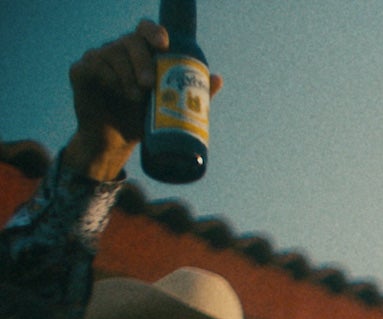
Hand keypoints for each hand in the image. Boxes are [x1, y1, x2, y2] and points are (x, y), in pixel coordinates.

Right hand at [63, 21, 223, 181]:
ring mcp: (98, 58)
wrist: (116, 141)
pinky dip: (106, 79)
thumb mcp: (171, 107)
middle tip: (149, 85)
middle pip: (130, 41)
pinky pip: (92, 66)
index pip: (145, 29)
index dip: (154, 32)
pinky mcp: (80, 70)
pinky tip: (113, 92)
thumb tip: (218, 78)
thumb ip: (193, 93)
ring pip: (111, 54)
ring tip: (134, 99)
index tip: (163, 46)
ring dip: (126, 76)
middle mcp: (118, 50)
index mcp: (140, 53)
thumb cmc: (144, 120)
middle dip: (142, 62)